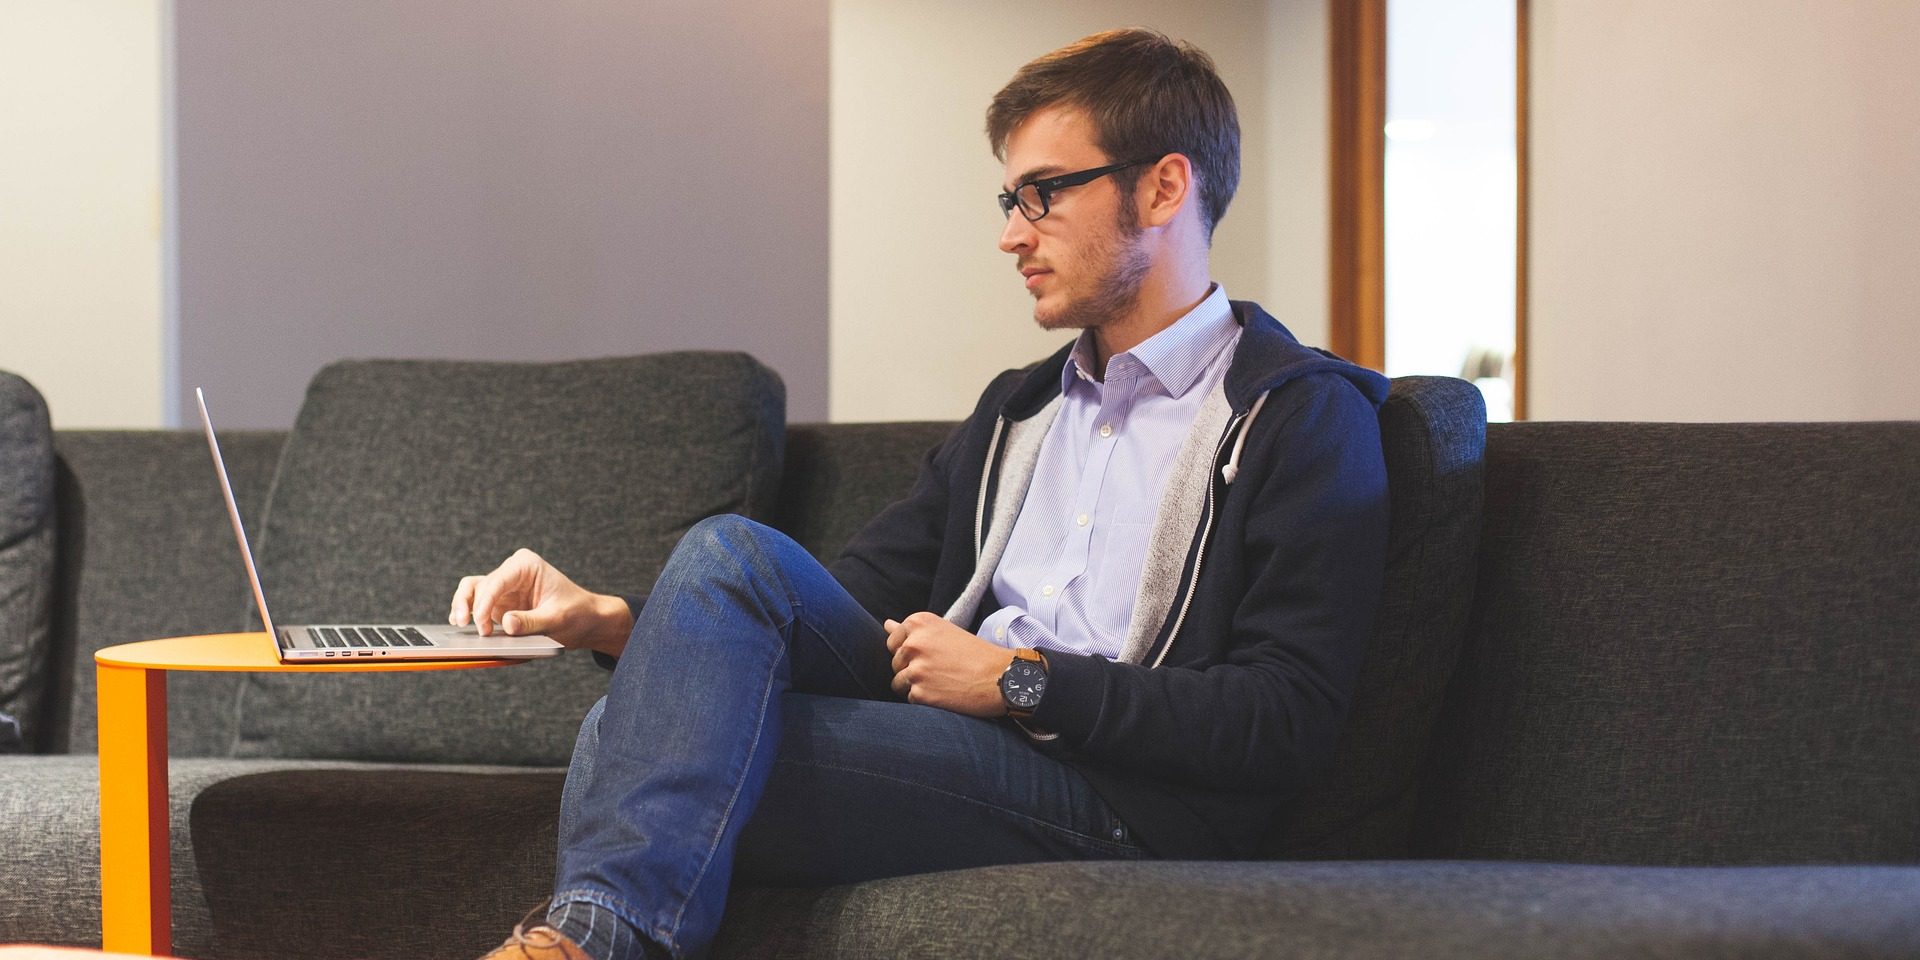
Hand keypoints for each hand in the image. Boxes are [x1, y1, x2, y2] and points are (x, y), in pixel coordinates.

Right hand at [449, 548, 633, 656]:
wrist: (587, 620)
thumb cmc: (577, 613)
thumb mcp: (557, 619)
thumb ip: (531, 622)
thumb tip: (505, 624)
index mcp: (526, 565)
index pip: (497, 581)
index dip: (484, 604)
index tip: (482, 626)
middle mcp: (511, 571)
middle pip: (480, 586)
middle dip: (474, 608)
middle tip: (477, 631)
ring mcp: (504, 587)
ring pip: (472, 591)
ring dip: (463, 606)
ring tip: (458, 624)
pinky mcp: (500, 603)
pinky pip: (476, 604)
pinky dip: (468, 613)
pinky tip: (461, 625)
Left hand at [884, 612, 1012, 717]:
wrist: (1001, 677)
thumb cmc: (977, 654)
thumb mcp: (945, 632)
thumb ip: (913, 631)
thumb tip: (886, 624)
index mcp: (918, 623)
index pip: (893, 641)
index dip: (911, 652)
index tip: (931, 655)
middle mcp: (913, 643)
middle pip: (894, 662)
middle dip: (911, 669)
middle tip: (940, 670)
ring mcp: (915, 669)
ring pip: (898, 683)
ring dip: (916, 686)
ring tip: (942, 683)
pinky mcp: (919, 693)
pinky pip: (910, 699)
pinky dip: (925, 701)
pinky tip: (944, 694)